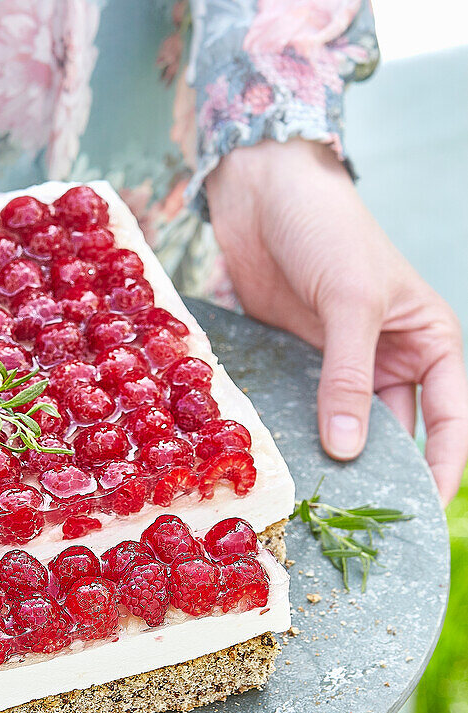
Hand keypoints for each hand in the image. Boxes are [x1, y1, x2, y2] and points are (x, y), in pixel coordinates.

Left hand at [206, 138, 467, 502]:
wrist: (264, 191)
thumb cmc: (328, 230)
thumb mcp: (350, 302)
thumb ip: (348, 375)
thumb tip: (348, 448)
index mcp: (429, 343)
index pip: (448, 421)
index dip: (441, 468)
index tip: (424, 515)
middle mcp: (389, 359)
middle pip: (392, 433)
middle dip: (378, 473)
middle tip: (355, 521)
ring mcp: (339, 363)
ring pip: (343, 426)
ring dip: (330, 457)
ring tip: (312, 501)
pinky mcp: (295, 361)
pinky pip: (300, 407)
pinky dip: (293, 431)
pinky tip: (278, 461)